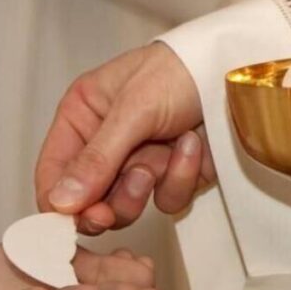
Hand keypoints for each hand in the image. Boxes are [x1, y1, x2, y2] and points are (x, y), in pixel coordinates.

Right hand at [36, 42, 214, 234]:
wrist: (237, 74)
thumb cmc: (181, 70)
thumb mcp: (134, 109)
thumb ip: (97, 159)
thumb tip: (61, 201)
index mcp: (82, 118)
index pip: (53, 172)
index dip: (61, 203)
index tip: (79, 218)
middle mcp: (106, 144)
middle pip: (88, 200)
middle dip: (109, 201)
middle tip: (117, 203)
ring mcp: (140, 162)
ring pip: (127, 207)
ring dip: (145, 188)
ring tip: (160, 157)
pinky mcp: (174, 176)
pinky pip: (167, 199)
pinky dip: (181, 177)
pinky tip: (192, 145)